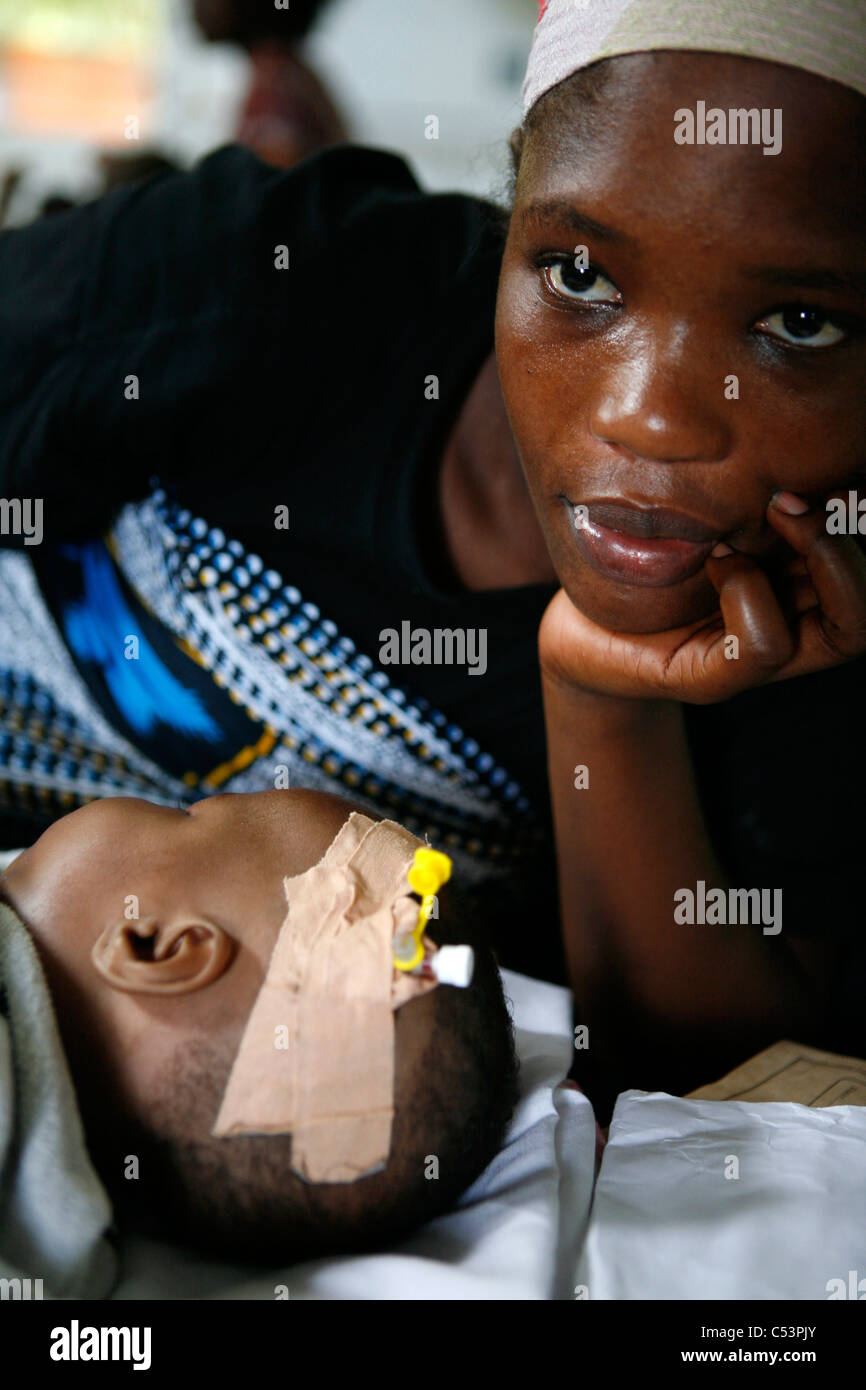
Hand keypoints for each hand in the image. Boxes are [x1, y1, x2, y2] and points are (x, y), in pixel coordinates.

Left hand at [539, 490, 865, 703]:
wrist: (575, 626)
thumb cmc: (641, 560)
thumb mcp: (704, 507)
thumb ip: (752, 484)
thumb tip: (805, 413)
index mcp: (801, 585)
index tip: (828, 471)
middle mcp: (795, 626)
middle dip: (851, 541)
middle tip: (792, 497)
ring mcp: (758, 661)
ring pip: (846, 631)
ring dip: (819, 559)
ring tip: (770, 513)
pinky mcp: (712, 679)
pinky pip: (765, 646)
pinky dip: (750, 595)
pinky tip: (717, 563)